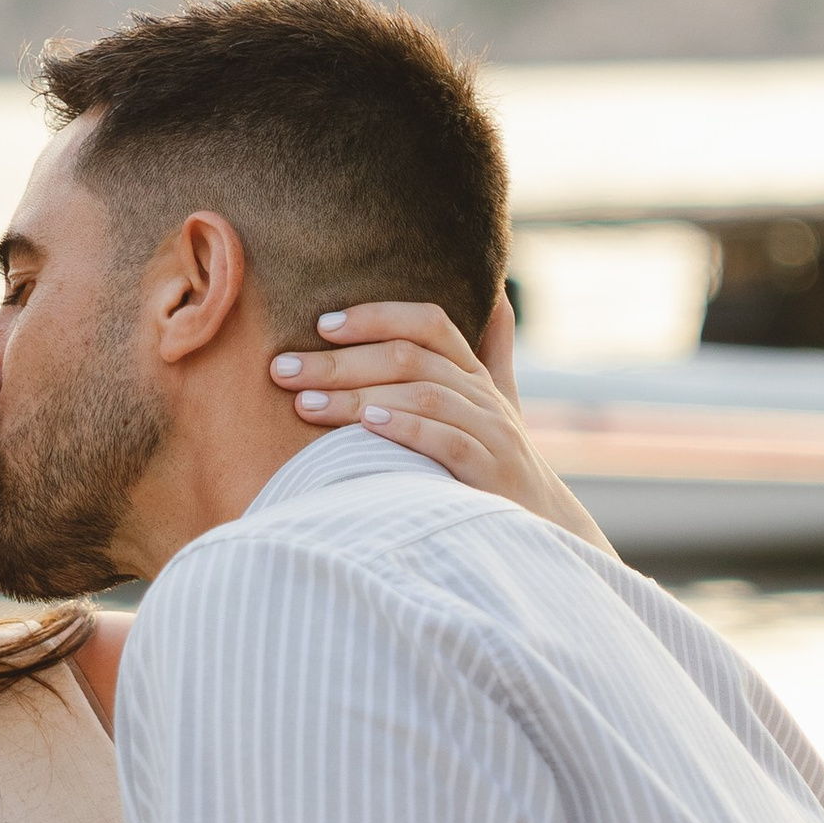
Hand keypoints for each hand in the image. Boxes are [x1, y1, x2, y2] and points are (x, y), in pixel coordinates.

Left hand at [269, 298, 614, 553]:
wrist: (540, 529)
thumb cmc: (497, 462)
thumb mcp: (498, 402)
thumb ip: (493, 349)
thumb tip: (496, 293)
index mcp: (474, 375)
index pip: (428, 323)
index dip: (376, 316)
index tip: (321, 324)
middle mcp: (483, 396)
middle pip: (409, 358)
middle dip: (340, 361)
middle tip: (283, 368)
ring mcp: (491, 433)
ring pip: (422, 396)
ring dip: (357, 396)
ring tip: (305, 403)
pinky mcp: (490, 473)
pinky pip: (448, 442)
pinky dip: (408, 428)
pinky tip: (369, 425)